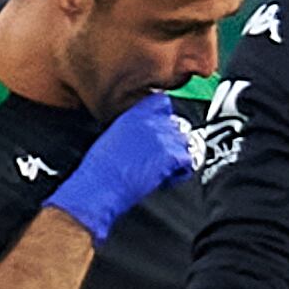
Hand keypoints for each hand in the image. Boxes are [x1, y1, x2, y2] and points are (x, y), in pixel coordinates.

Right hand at [44, 91, 198, 244]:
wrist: (100, 186)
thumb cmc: (99, 168)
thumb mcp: (113, 136)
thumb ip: (133, 129)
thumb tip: (143, 136)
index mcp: (135, 113)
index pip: (163, 102)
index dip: (164, 118)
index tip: (159, 131)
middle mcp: (152, 121)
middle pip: (177, 125)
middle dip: (170, 142)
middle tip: (157, 158)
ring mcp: (164, 137)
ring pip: (185, 144)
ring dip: (176, 157)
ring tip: (160, 169)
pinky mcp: (172, 156)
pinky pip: (188, 163)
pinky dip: (179, 174)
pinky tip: (164, 179)